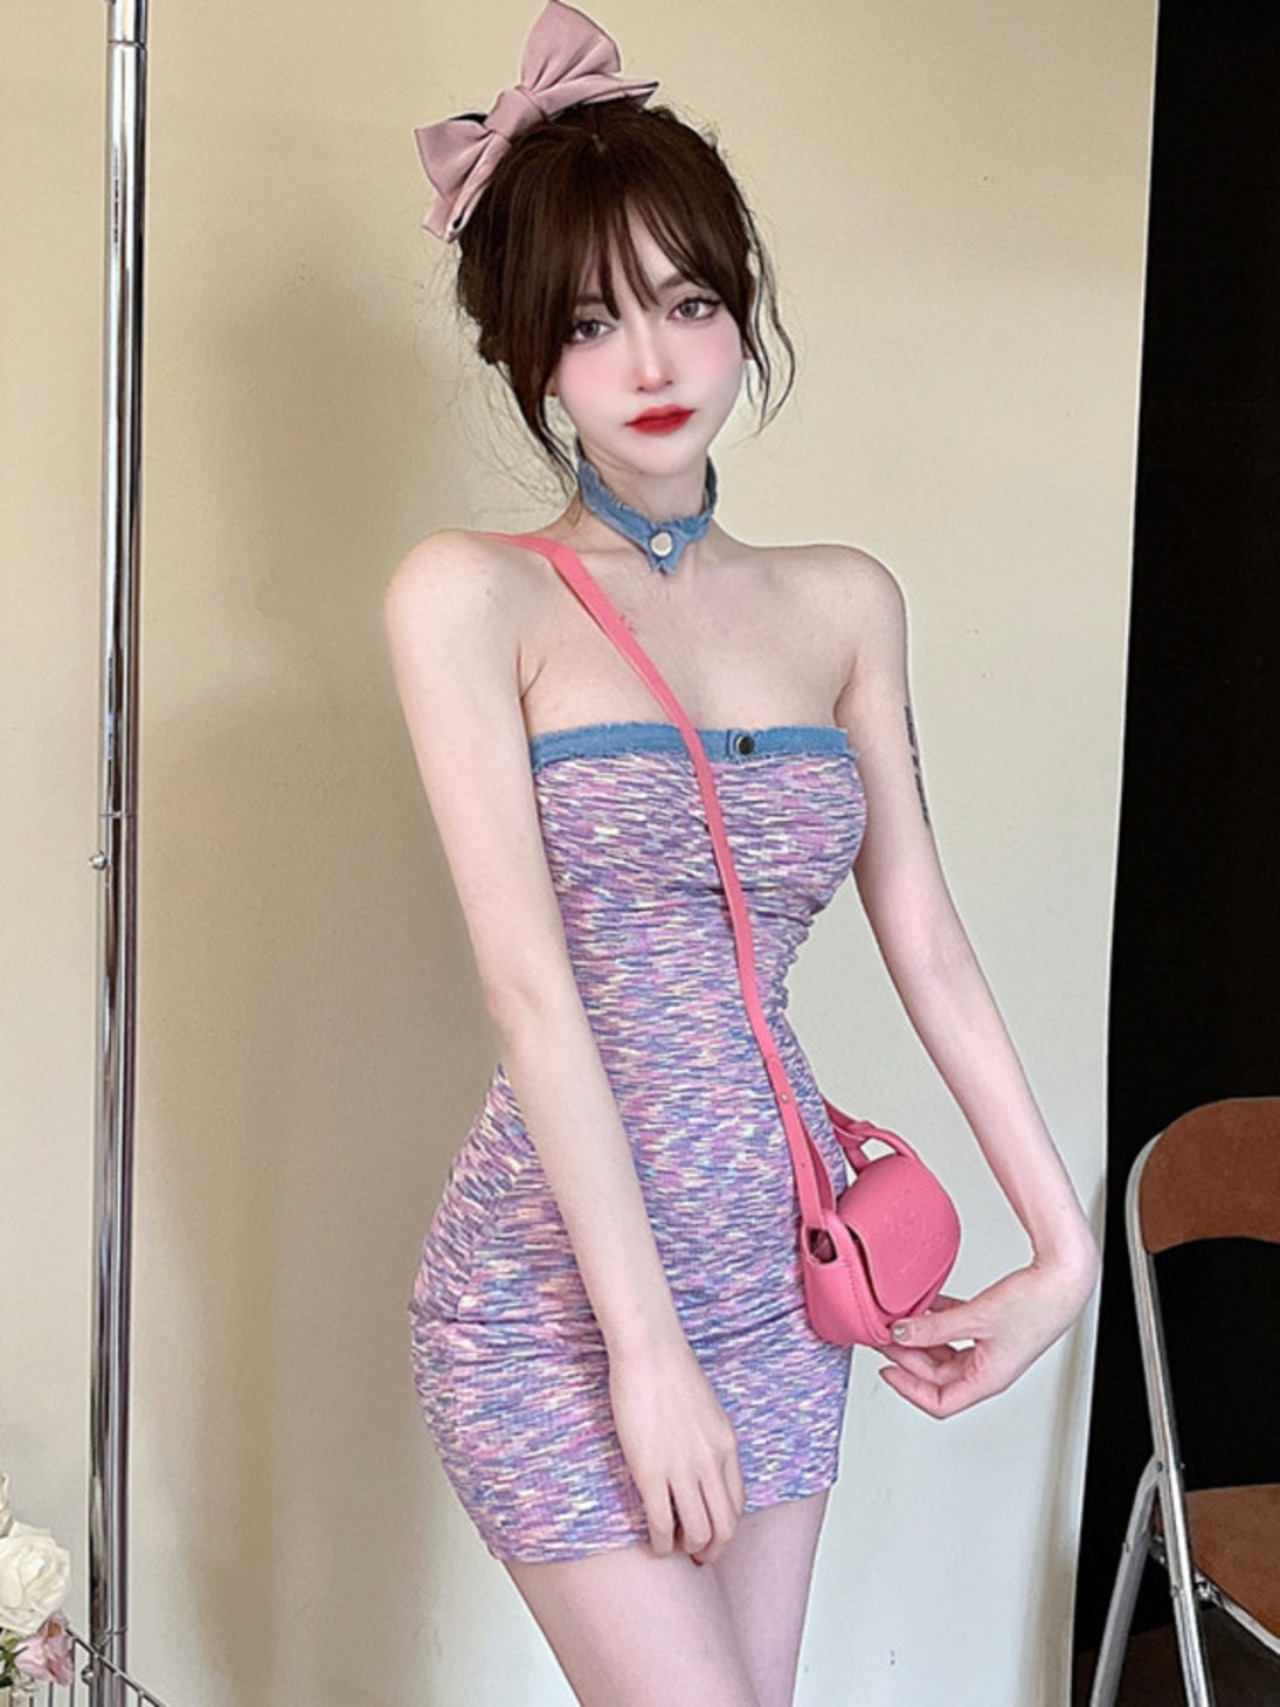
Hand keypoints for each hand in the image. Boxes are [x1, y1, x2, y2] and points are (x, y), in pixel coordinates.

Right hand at [608, 1336, 744, 1564]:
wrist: (650, 1350)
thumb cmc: (671, 1369)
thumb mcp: (707, 1407)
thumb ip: (709, 1438)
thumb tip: (701, 1459)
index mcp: (726, 1445)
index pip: (737, 1503)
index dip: (726, 1528)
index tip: (713, 1535)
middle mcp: (711, 1462)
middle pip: (724, 1526)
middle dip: (713, 1550)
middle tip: (698, 1557)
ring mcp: (682, 1468)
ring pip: (697, 1532)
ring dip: (689, 1551)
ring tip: (675, 1551)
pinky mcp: (650, 1471)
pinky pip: (662, 1523)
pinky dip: (661, 1543)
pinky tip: (655, 1546)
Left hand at [878, 1249, 1097, 1417]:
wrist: (1064, 1281)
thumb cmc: (1036, 1305)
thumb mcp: (975, 1317)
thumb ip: (935, 1327)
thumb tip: (901, 1333)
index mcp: (987, 1379)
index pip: (940, 1402)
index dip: (908, 1389)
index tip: (886, 1369)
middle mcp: (988, 1370)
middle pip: (939, 1377)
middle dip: (909, 1358)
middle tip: (887, 1336)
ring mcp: (991, 1350)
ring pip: (946, 1354)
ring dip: (922, 1339)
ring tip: (901, 1321)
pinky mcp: (993, 1330)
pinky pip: (957, 1333)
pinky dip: (939, 1322)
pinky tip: (926, 1306)